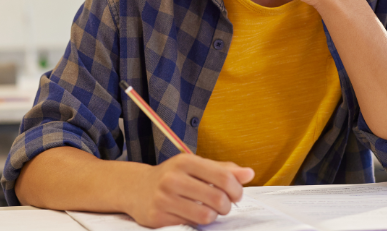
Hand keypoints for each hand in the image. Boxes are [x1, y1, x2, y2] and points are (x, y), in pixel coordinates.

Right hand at [127, 154, 253, 227]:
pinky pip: (190, 225)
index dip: (236, 189)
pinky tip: (191, 214)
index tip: (236, 194)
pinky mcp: (158, 216)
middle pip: (218, 199)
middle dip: (226, 206)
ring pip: (206, 216)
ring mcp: (164, 198)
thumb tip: (249, 173)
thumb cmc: (172, 177)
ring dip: (213, 216)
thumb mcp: (195, 167)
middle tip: (223, 205)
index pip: (223, 177)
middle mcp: (173, 178)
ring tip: (208, 211)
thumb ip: (223, 170)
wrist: (136, 188)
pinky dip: (196, 222)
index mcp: (185, 161)